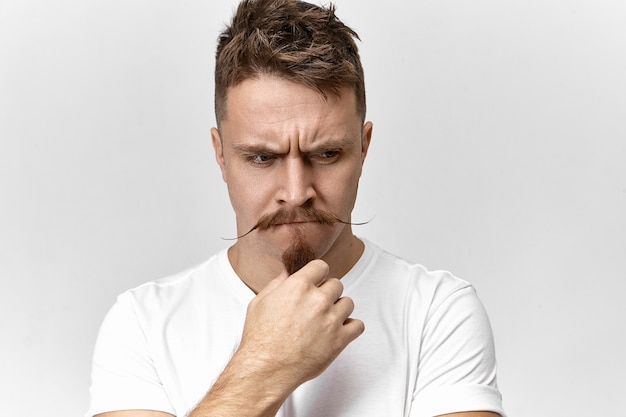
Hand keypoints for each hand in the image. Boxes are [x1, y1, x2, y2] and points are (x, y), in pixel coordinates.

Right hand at [236, 259, 363, 390]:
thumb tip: (287, 274)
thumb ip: (276, 284)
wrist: (266, 368)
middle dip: (327, 292)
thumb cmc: (260, 339)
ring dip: (339, 309)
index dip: (318, 274)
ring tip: (326, 319)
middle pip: (336, 284)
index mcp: (298, 286)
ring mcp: (330, 320)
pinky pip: (358, 325)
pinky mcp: (339, 340)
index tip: (317, 281)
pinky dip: (351, 327)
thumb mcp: (259, 303)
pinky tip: (338, 330)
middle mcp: (317, 300)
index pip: (321, 267)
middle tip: (317, 305)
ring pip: (348, 303)